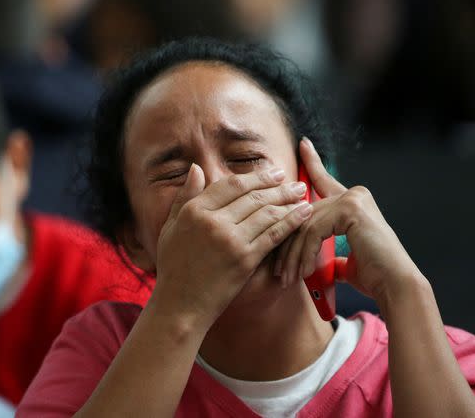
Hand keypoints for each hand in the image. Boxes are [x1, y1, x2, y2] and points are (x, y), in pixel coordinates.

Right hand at [152, 164, 312, 326]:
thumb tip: (197, 168)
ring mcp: (230, 240)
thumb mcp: (171, 227)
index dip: (256, 176)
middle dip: (278, 186)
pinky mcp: (245, 259)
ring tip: (303, 195)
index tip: (273, 173)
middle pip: (252, 196)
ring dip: (288, 201)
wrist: (180, 305)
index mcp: (194, 210)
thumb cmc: (174, 267)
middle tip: (295, 181)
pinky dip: (291, 222)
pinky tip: (303, 214)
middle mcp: (212, 221)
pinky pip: (273, 234)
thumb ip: (185, 196)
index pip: (231, 184)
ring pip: (266, 212)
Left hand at [276, 138, 421, 301]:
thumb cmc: (375, 276)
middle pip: (305, 213)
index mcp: (354, 202)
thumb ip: (331, 250)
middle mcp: (354, 194)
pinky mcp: (350, 209)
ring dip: (293, 255)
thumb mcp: (347, 258)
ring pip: (305, 224)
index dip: (312, 162)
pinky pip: (313, 230)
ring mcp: (353, 199)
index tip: (303, 144)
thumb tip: (317, 260)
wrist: (395, 285)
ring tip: (287, 277)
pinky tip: (303, 271)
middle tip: (277, 268)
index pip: (324, 181)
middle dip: (287, 243)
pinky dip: (304, 254)